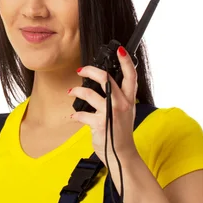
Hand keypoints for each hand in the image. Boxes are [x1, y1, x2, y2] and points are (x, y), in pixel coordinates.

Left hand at [68, 46, 138, 163]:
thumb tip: (102, 80)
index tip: (120, 50)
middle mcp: (122, 104)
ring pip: (90, 94)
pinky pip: (82, 114)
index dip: (126, 61)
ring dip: (77, 92)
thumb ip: (117, 95)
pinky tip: (75, 115)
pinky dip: (76, 114)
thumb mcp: (125, 110)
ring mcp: (111, 114)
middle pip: (106, 79)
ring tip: (72, 93)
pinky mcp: (100, 124)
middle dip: (90, 71)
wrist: (121, 153)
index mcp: (129, 98)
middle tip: (80, 70)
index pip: (131, 75)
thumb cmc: (120, 130)